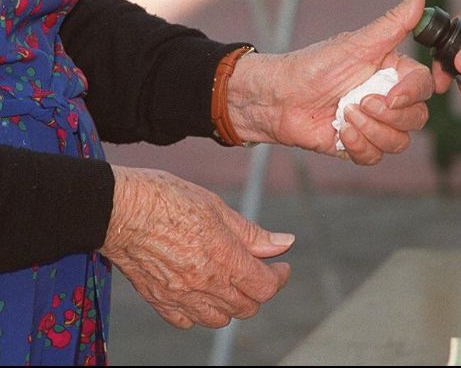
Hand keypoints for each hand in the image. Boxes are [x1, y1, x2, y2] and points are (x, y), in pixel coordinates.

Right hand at [100, 166, 292, 328]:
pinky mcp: (158, 300)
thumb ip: (252, 233)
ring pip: (219, 319)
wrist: (116, 208)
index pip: (265, 287)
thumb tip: (284, 243)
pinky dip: (199, 312)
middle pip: (246, 307)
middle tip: (257, 270)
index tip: (281, 266)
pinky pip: (186, 321)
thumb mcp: (217, 207)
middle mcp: (205, 284)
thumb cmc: (166, 199)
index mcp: (224, 259)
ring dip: (231, 304)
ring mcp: (180, 296)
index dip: (279, 277)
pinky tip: (199, 291)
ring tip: (230, 281)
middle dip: (258, 290)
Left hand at [227, 0, 432, 164]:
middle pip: (417, 119)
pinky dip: (358, 146)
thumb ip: (394, 22)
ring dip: (370, 130)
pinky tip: (339, 131)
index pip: (424, 87)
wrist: (277, 99)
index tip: (392, 95)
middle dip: (387, 115)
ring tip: (344, 114)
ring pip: (399, 141)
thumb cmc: (313, 66)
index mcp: (393, 73)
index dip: (412, 94)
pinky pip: (376, 157)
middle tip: (358, 101)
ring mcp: (375, 124)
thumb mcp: (356, 44)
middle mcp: (389, 100)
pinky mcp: (359, 146)